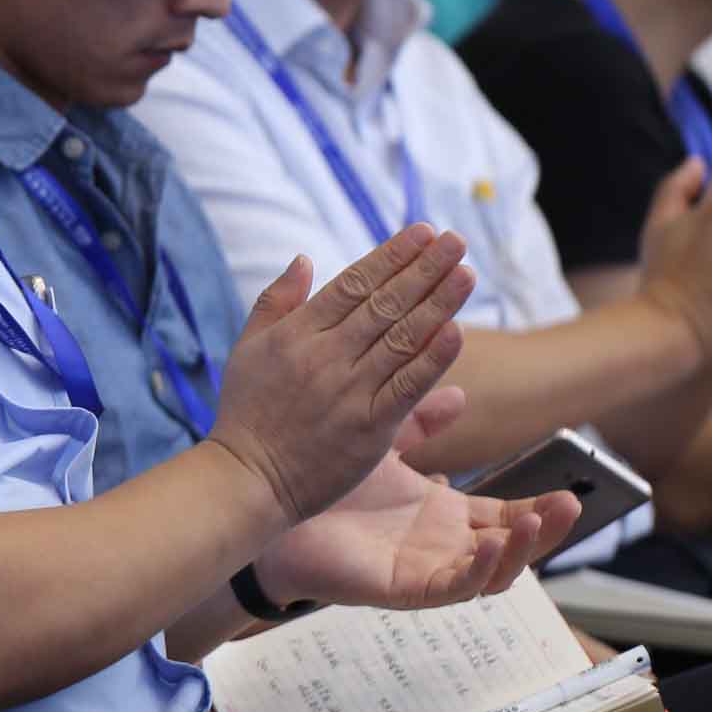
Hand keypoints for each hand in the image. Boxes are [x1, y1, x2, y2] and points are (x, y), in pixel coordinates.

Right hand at [205, 225, 473, 529]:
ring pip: (401, 338)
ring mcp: (349, 391)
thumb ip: (276, 301)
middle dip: (424, 268)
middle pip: (384, 303)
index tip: (422, 231)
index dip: (392, 255)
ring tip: (465, 273)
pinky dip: (431, 358)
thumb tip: (304, 258)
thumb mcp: (246, 348)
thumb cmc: (246, 414)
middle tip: (455, 241)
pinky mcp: (369, 428)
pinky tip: (455, 331)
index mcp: (297, 333)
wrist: (246, 479)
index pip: (354, 283)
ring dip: (437, 302)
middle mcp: (325, 356)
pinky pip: (406, 387)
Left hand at [250, 452, 576, 611]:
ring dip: (519, 550)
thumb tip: (459, 395)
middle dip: (545, 531)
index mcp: (440, 516)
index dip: (539, 508)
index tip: (573, 488)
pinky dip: (477, 571)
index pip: (505, 517)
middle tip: (572, 505)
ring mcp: (424, 569)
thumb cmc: (324, 481)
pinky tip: (491, 548)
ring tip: (536, 520)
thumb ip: (420, 421)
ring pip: (490, 574)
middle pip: (510, 548)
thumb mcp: (383, 444)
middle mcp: (440, 546)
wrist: (270, 505)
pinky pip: (451, 588)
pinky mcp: (401, 587)